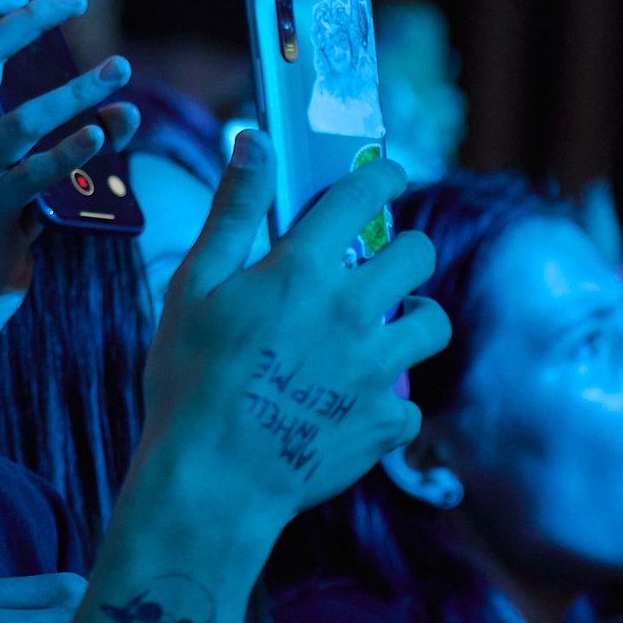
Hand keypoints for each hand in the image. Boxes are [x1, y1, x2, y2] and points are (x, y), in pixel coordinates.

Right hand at [0, 0, 138, 306]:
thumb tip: (128, 112)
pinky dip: (65, 154)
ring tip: (117, 70)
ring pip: (22, 123)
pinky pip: (29, 178)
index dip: (3, 17)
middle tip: (78, 2)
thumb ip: (80, 140)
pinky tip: (96, 136)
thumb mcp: (36, 176)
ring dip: (74, 93)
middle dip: (34, 29)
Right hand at [138, 131, 447, 522]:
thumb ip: (233, 210)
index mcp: (303, 269)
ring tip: (383, 332)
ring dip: (413, 320)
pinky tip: (354, 404)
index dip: (383, 175)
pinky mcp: (385, 422)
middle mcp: (353, 311)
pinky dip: (389, 402)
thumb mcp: (195, 286)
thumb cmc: (189, 381)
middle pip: (419, 254)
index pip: (364, 195)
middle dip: (404, 251)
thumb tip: (254, 140)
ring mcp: (376, 369)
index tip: (387, 175)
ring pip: (434, 324)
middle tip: (378, 265)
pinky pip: (411, 403)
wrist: (211, 481)